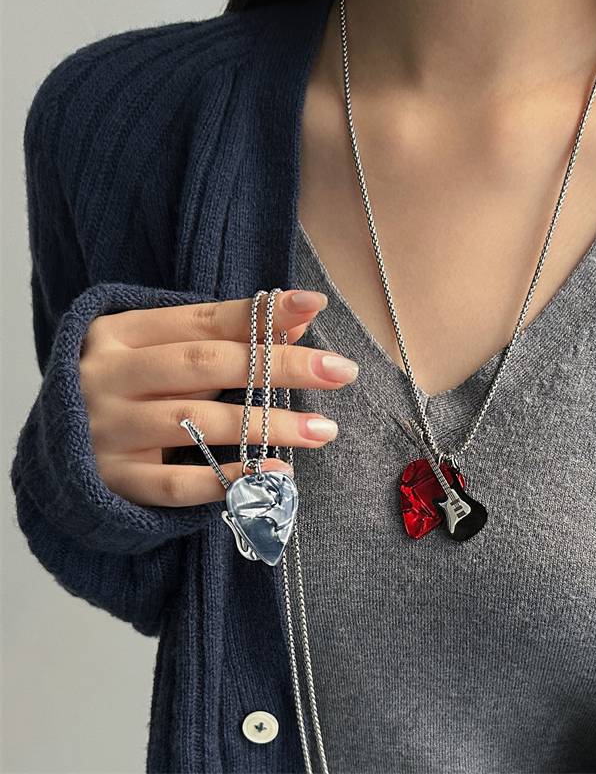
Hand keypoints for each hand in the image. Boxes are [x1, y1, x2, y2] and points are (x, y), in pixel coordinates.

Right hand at [79, 290, 357, 506]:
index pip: (203, 319)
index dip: (262, 314)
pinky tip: (279, 474)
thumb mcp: (167, 354)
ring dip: (268, 426)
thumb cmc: (132, 389)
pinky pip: (179, 483)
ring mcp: (109, 430)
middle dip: (279, 366)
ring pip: (198, 424)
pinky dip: (231, 480)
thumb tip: (298, 319)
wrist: (61, 448)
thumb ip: (225, 337)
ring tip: (324, 428)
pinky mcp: (114, 480)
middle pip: (205, 365)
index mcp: (123, 333)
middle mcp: (110, 376)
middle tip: (340, 371)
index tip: (315, 306)